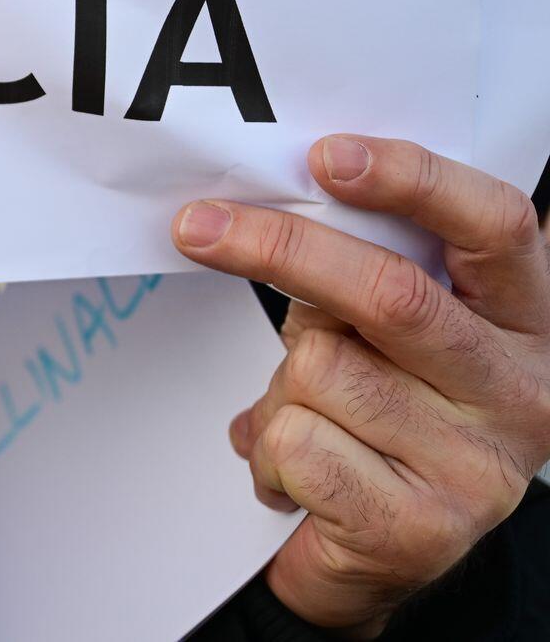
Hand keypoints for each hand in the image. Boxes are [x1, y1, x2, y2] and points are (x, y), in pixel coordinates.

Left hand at [172, 136, 549, 636]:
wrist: (382, 554)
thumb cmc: (384, 413)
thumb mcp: (387, 332)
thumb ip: (356, 271)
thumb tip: (244, 215)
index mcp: (524, 319)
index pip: (495, 227)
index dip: (414, 181)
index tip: (326, 157)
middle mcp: (520, 391)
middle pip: (392, 294)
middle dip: (280, 250)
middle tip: (196, 227)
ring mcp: (478, 465)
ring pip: (323, 371)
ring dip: (279, 389)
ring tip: (302, 420)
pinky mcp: (421, 528)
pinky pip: (298, 445)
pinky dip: (268, 452)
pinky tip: (296, 477)